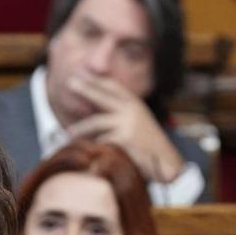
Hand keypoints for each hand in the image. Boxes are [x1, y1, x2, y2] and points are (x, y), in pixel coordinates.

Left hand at [64, 75, 183, 183]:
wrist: (166, 162)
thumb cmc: (149, 145)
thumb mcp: (137, 123)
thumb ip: (121, 114)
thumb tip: (94, 107)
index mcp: (135, 104)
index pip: (113, 86)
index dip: (97, 79)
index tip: (82, 72)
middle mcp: (132, 109)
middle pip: (103, 96)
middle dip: (86, 88)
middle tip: (70, 82)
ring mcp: (128, 123)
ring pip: (96, 122)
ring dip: (80, 128)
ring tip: (69, 133)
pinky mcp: (124, 139)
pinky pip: (101, 141)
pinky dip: (93, 147)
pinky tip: (85, 150)